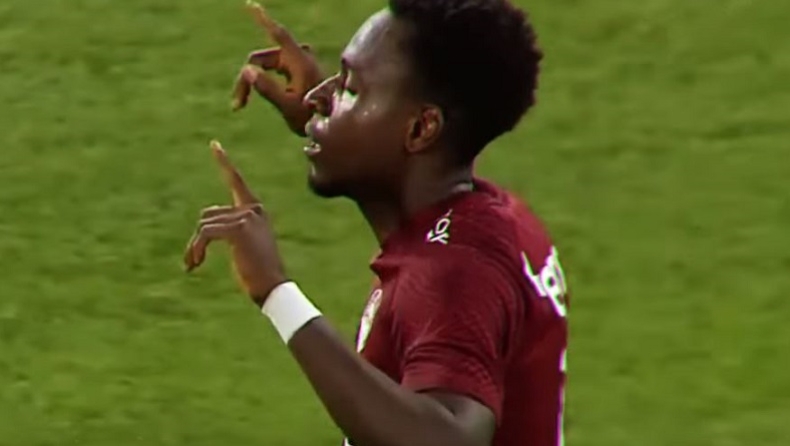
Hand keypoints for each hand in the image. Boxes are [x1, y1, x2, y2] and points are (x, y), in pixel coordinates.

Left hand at [184, 140, 287, 305]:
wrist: (272, 287)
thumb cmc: (258, 273)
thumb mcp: (244, 246)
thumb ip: (230, 230)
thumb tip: (203, 230)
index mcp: (255, 211)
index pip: (236, 181)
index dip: (224, 163)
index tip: (214, 145)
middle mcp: (253, 209)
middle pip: (207, 214)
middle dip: (196, 238)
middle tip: (191, 261)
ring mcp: (247, 217)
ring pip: (203, 226)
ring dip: (193, 248)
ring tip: (193, 266)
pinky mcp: (238, 228)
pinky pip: (205, 233)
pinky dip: (196, 249)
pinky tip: (196, 265)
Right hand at [232, 1, 325, 135]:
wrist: (332, 123)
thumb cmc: (312, 116)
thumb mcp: (287, 106)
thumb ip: (267, 88)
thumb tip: (246, 70)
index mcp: (299, 61)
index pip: (277, 34)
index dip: (262, 19)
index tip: (250, 4)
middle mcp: (298, 57)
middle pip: (262, 58)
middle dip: (247, 78)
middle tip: (238, 105)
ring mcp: (298, 61)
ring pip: (265, 65)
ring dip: (253, 81)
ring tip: (240, 105)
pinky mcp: (297, 69)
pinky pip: (273, 68)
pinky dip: (262, 80)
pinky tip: (246, 99)